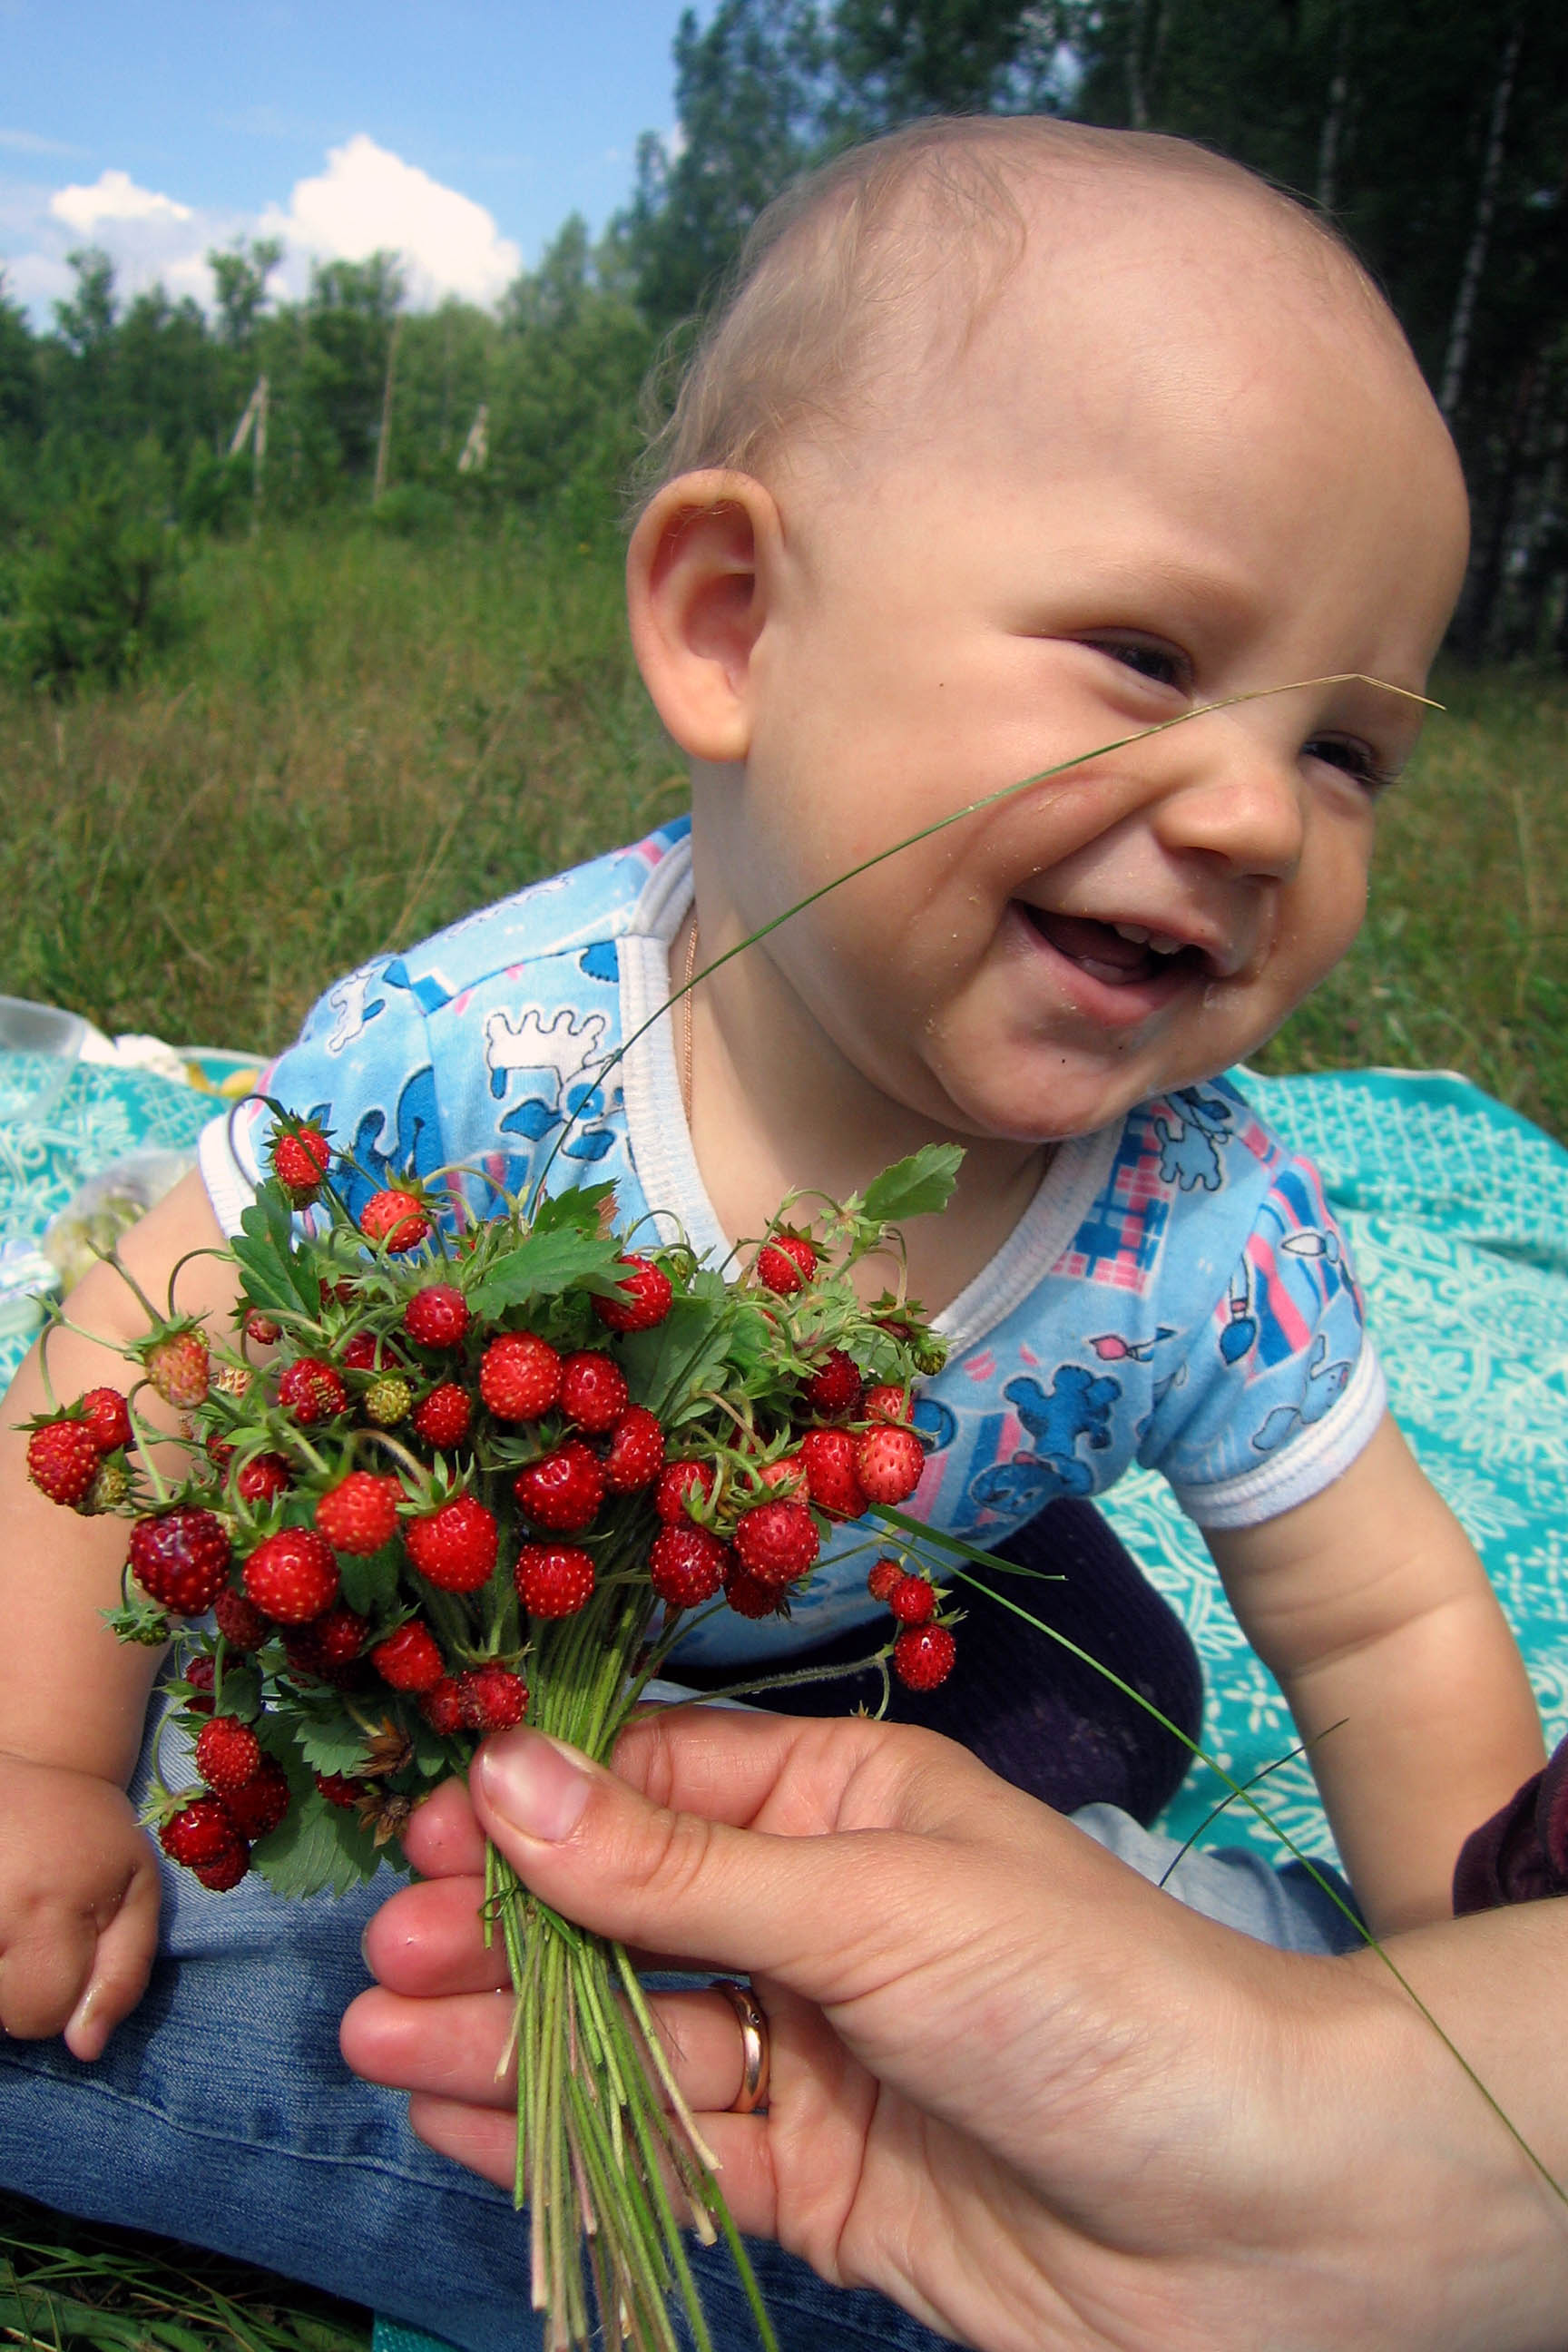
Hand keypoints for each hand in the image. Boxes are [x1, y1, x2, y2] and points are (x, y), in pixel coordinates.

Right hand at [0, 1753, 161, 2059]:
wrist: (30, 1763)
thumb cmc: (88, 1835)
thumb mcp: (136, 1890)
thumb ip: (124, 1974)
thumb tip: (86, 2049)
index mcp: (50, 1909)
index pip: (40, 2016)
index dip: (55, 1998)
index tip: (58, 1955)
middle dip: (13, 1990)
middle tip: (25, 1934)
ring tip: (8, 1925)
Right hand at [342, 1709, 1559, 2351]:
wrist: (1256, 2211)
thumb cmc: (1083, 1997)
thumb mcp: (873, 1902)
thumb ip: (681, 1866)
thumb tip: (507, 1777)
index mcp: (847, 1800)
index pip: (660, 1785)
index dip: (539, 1808)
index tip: (428, 1837)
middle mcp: (820, 1914)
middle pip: (627, 1913)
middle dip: (506, 1932)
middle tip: (382, 1956)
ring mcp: (814, 2050)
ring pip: (632, 2032)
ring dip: (507, 2035)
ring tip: (380, 2034)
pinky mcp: (816, 2180)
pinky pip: (670, 2144)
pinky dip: (566, 2133)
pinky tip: (460, 2116)